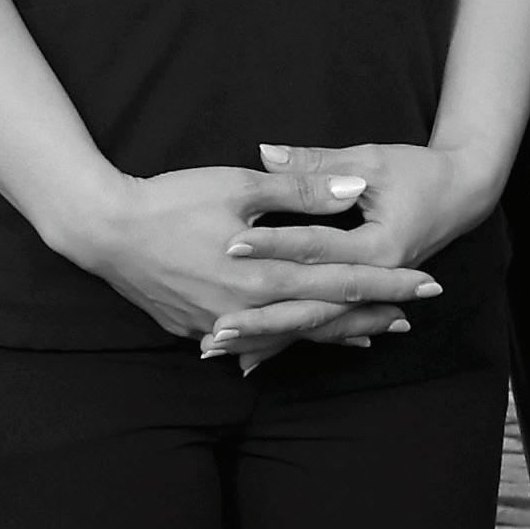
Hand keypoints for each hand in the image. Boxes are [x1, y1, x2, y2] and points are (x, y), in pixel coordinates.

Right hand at [60, 162, 442, 358]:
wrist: (104, 232)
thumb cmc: (171, 201)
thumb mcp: (238, 186)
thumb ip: (301, 192)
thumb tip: (356, 192)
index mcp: (264, 275)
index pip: (342, 283)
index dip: (387, 285)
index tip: (425, 287)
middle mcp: (247, 311)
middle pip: (322, 319)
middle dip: (368, 317)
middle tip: (409, 320)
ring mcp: (219, 326)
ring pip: (289, 335)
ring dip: (330, 334)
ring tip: (368, 337)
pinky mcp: (196, 330)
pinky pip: (252, 341)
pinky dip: (283, 340)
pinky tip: (294, 342)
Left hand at [202, 139, 490, 367]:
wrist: (465, 193)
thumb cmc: (421, 172)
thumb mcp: (372, 159)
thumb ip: (316, 163)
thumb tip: (266, 152)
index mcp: (381, 245)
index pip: (316, 247)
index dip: (273, 244)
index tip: (231, 244)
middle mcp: (377, 277)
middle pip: (311, 302)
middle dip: (261, 316)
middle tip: (215, 324)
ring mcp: (373, 294)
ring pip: (313, 323)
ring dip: (267, 338)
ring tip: (219, 348)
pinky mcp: (366, 298)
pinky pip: (321, 325)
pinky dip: (285, 339)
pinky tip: (250, 360)